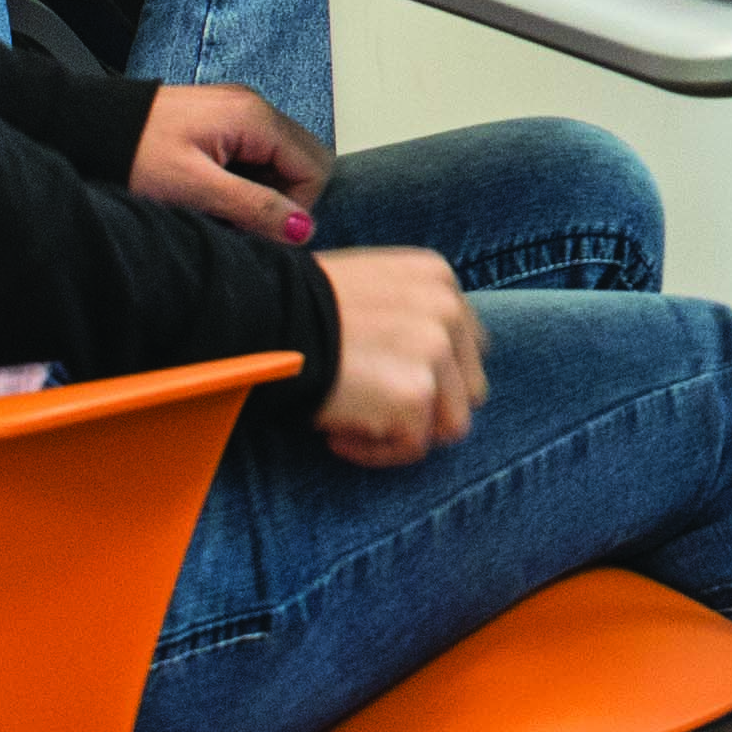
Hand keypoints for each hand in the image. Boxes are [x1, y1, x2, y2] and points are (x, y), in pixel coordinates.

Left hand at [129, 84, 332, 243]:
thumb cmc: (130, 152)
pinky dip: (243, 179)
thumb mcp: (194, 188)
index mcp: (255, 117)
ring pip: (278, 160)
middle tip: (242, 220)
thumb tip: (302, 229)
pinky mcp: (219, 121)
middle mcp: (253, 107)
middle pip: (302, 160)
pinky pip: (254, 154)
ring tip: (220, 207)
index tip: (261, 230)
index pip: (314, 167)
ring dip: (261, 191)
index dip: (296, 207)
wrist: (84, 127)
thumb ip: (253, 207)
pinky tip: (211, 191)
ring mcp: (237, 111)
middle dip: (282, 198)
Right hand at [313, 249, 489, 466]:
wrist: (263, 320)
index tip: (387, 385)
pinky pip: (412, 448)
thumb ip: (408, 315)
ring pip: (451, 424)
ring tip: (352, 424)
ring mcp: (436, 352)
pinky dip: (374, 452)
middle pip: (469, 388)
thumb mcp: (368, 288)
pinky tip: (337, 434)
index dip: (433, 375)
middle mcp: (448, 310)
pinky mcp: (416, 394)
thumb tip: (426, 364)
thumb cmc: (295, 309)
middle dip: (426, 409)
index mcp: (438, 279)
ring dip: (404, 434)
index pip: (468, 345)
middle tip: (372, 410)